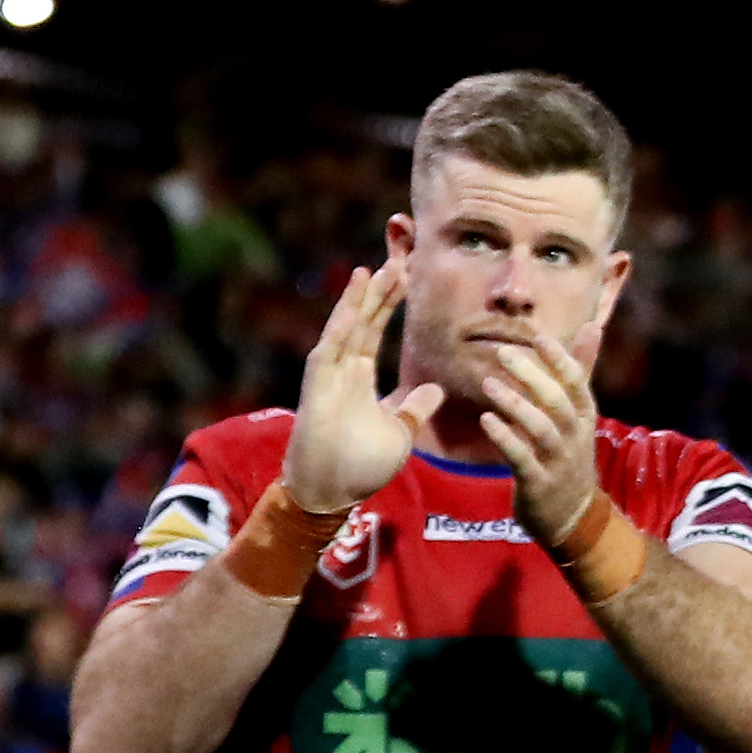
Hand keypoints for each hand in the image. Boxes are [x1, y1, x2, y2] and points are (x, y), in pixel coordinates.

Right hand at [281, 258, 444, 512]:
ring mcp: (327, 378)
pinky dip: (339, 329)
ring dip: (357, 302)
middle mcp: (342, 370)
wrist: (331, 493)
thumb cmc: (360, 466)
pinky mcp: (316, 391)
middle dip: (377, 292)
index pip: (374, 329)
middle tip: (396, 259)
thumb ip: (415, 409)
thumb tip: (435, 389)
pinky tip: (351, 306)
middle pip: (361, 321)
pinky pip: (328, 353)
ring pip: (343, 329)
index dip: (389, 302)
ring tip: (371, 270)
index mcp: (359, 376)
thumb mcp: (400, 433)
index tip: (405, 274)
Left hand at [475, 334, 603, 545]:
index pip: (577, 383)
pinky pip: (522, 458)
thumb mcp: (579, 415)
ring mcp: (558, 462)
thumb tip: (591, 326)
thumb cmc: (570, 457)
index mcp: (585, 417)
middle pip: (558, 402)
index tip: (538, 337)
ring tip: (488, 384)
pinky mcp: (539, 484)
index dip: (560, 359)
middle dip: (532, 376)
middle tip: (503, 353)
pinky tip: (486, 420)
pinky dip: (505, 438)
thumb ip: (582, 371)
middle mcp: (575, 437)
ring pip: (541, 429)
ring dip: (515, 405)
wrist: (574, 517)